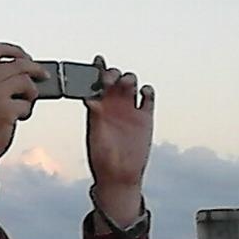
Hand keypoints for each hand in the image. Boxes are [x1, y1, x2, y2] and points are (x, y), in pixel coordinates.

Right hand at [0, 42, 44, 179]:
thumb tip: (28, 72)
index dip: (16, 50)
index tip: (27, 57)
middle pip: (19, 64)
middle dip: (36, 70)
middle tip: (45, 77)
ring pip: (26, 82)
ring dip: (31, 94)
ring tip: (23, 106)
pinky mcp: (5, 109)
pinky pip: (27, 104)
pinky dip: (26, 112)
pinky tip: (16, 119)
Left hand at [83, 55, 152, 224]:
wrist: (119, 176)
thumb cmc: (102, 159)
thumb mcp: (95, 136)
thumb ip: (95, 117)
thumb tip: (90, 98)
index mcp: (97, 107)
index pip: (95, 82)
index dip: (96, 69)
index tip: (97, 61)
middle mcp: (113, 105)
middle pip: (114, 79)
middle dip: (113, 73)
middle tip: (111, 78)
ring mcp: (129, 110)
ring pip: (131, 84)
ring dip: (128, 78)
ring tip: (126, 84)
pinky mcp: (145, 117)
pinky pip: (148, 97)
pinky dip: (147, 90)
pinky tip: (144, 93)